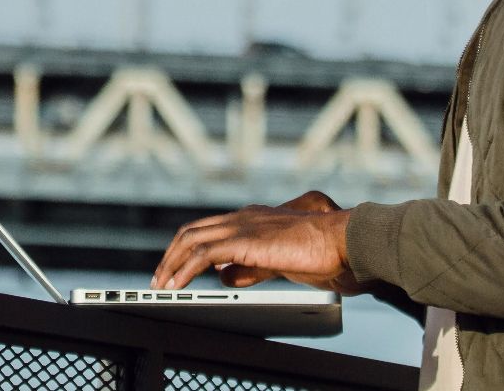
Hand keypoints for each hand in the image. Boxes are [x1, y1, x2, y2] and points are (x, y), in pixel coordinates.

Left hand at [151, 190, 365, 295]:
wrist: (343, 240)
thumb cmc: (321, 251)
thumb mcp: (276, 262)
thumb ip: (249, 266)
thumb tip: (224, 274)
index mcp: (251, 219)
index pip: (206, 229)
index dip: (186, 248)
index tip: (174, 268)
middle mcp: (242, 217)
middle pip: (191, 231)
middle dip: (171, 256)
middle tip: (160, 279)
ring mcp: (242, 225)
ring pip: (191, 239)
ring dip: (171, 263)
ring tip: (162, 285)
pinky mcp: (244, 240)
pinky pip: (203, 253)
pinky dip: (185, 269)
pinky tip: (179, 285)